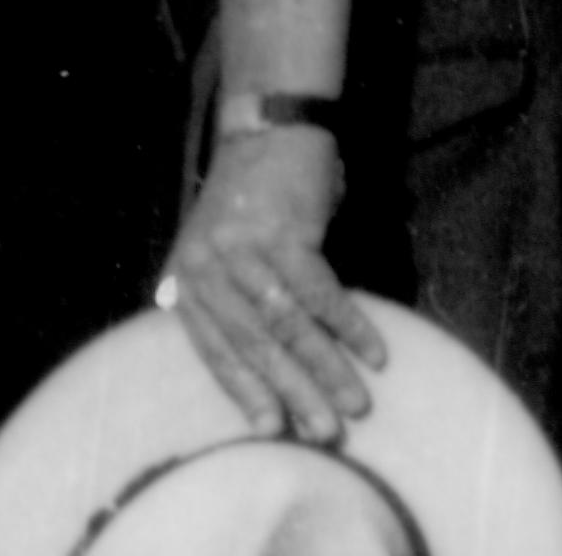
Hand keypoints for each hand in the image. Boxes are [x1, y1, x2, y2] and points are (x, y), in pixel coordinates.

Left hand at [161, 126, 386, 441]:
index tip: (273, 431)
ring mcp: (242, 248)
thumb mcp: (220, 252)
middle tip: (325, 433)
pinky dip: (350, 325)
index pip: (214, 349)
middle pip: (254, 344)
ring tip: (357, 404)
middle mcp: (206, 266)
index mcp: (187, 277)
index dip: (245, 392)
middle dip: (293, 393)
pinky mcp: (282, 232)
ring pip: (288, 324)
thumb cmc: (250, 201)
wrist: (268, 128)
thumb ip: (228, 305)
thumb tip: (263, 376)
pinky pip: (320, 292)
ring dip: (327, 368)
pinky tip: (374, 352)